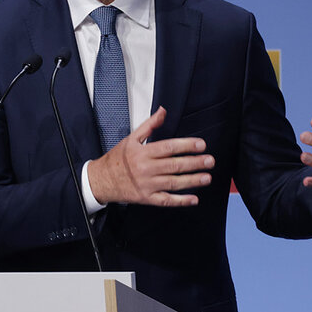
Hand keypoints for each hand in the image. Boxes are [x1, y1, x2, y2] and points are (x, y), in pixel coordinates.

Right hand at [86, 107, 214, 206]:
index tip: (201, 145)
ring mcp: (147, 185)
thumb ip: (149, 126)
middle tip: (210, 161)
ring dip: (192, 181)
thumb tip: (163, 111)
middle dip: (194, 163)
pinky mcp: (146, 198)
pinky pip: (166, 200)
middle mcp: (145, 169)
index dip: (186, 146)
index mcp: (142, 153)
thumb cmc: (117, 159)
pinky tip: (194, 199)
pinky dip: (180, 201)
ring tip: (207, 177)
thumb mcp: (131, 138)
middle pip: (174, 165)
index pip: (168, 148)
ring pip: (173, 183)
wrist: (101, 180)